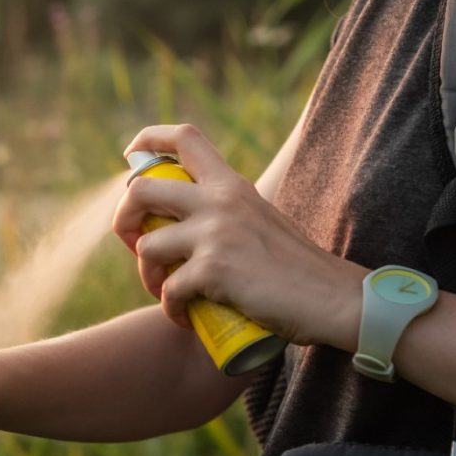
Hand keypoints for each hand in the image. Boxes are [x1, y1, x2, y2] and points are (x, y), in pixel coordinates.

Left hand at [113, 124, 367, 349]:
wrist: (332, 298)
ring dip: (147, 275)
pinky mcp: (214, 270)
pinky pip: (169, 290)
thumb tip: (191, 227)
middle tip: (135, 245)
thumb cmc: (298, 269)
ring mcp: (216, 234)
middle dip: (123, 219)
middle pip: (140, 189)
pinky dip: (170, 309)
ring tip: (165, 292)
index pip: (183, 138)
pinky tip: (184, 317)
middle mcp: (220, 200)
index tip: (130, 159)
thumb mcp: (261, 220)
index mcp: (232, 184)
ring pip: (147, 245)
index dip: (146, 140)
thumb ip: (230, 214)